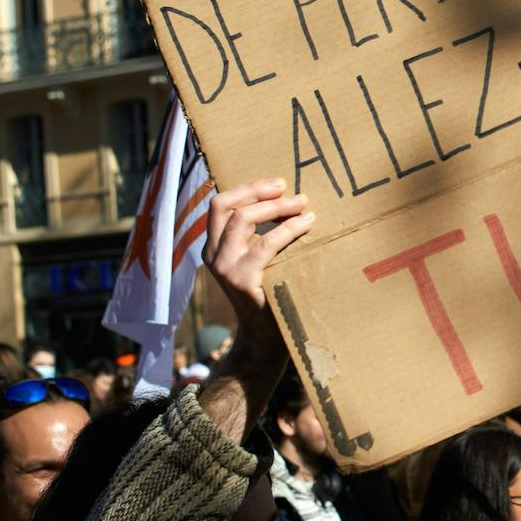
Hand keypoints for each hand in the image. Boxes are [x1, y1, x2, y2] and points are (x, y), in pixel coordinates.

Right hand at [202, 178, 313, 359]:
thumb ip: (260, 235)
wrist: (266, 337)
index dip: (247, 188)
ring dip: (276, 207)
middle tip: (292, 190)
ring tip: (303, 204)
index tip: (278, 184)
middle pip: (225, 206)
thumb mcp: (258, 260)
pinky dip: (289, 229)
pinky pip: (266, 245)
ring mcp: (224, 268)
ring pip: (243, 219)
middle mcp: (213, 255)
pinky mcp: (241, 281)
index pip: (220, 204)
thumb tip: (289, 200)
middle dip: (260, 191)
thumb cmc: (271, 291)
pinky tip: (307, 223)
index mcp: (214, 246)